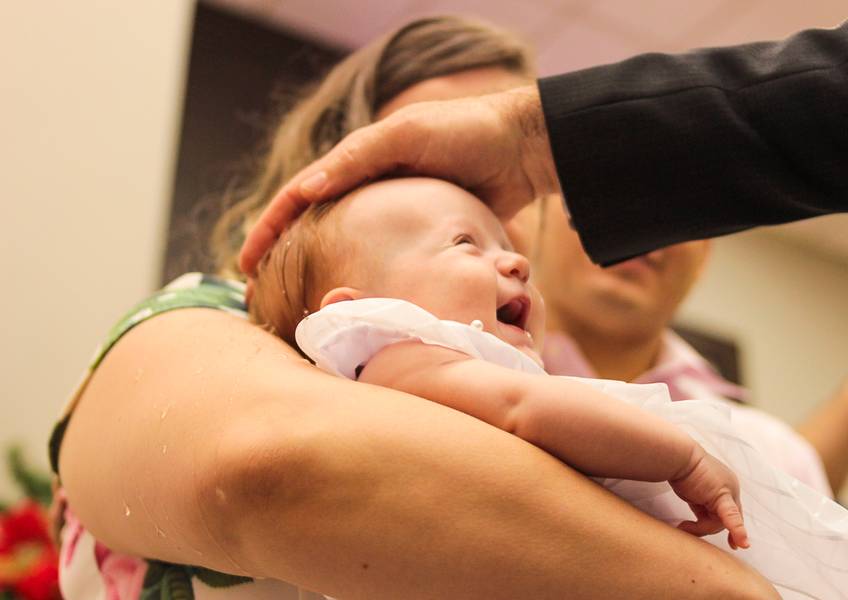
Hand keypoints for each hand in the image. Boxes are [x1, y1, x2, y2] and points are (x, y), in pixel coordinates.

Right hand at [238, 84, 559, 275]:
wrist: (521, 149)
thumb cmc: (464, 132)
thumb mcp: (408, 134)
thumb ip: (360, 156)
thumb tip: (309, 187)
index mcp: (357, 161)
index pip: (299, 196)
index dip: (269, 228)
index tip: (246, 263)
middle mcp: (369, 187)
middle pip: (314, 225)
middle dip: (284, 257)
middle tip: (259, 295)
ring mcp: (394, 212)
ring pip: (345, 246)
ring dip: (320, 271)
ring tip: (301, 305)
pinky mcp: (423, 233)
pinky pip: (383, 258)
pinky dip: (365, 277)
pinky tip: (358, 300)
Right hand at [669, 446, 749, 549]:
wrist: (676, 456)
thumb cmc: (679, 469)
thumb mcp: (693, 491)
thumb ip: (701, 504)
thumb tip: (696, 522)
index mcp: (726, 484)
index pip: (731, 511)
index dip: (733, 528)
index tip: (735, 544)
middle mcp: (731, 487)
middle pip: (727, 519)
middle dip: (712, 528)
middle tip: (696, 533)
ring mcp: (729, 491)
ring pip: (719, 522)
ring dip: (699, 528)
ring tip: (683, 526)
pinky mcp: (721, 496)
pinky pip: (730, 518)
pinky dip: (736, 531)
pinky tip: (742, 543)